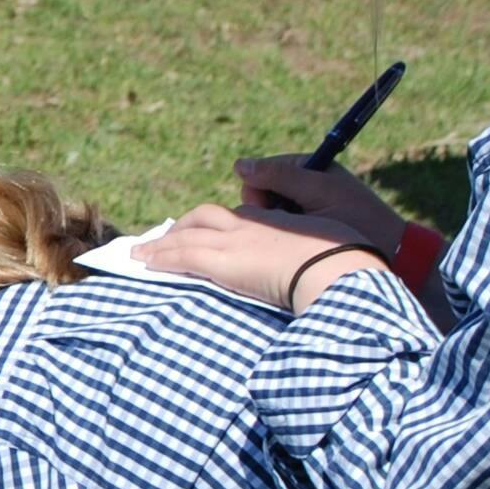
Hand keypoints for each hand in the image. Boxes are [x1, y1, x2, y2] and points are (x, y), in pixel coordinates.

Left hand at [140, 202, 390, 313]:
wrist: (341, 270)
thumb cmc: (346, 261)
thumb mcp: (331, 247)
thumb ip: (314, 250)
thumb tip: (319, 266)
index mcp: (276, 223)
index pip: (238, 218)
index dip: (217, 225)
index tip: (205, 232)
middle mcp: (252, 227)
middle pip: (206, 217)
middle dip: (183, 227)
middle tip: (166, 238)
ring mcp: (237, 242)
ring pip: (188, 236)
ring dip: (163, 244)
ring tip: (142, 253)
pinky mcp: (227, 262)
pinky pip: (185, 256)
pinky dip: (162, 257)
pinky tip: (145, 263)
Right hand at [229, 154, 403, 251]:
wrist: (395, 254)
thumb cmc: (360, 220)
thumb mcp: (319, 193)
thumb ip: (280, 176)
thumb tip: (240, 165)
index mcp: (309, 169)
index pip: (262, 172)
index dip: (259, 191)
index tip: (273, 210)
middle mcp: (303, 187)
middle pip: (260, 195)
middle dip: (268, 212)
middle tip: (290, 228)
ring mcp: (303, 212)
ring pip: (267, 217)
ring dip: (278, 228)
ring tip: (301, 241)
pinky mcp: (306, 234)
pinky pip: (280, 233)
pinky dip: (285, 241)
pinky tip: (301, 251)